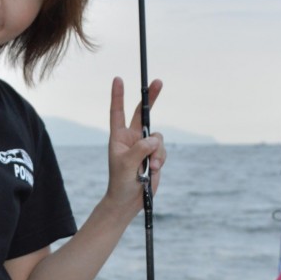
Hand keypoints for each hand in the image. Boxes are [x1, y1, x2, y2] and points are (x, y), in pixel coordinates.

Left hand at [107, 76, 165, 211]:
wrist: (128, 200)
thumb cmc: (120, 181)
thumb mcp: (127, 164)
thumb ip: (140, 148)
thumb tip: (155, 139)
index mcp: (118, 136)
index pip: (117, 112)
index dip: (118, 95)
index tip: (118, 79)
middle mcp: (132, 137)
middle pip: (142, 113)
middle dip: (151, 97)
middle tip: (158, 81)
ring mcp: (144, 146)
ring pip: (158, 137)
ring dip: (157, 152)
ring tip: (150, 167)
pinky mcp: (154, 155)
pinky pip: (163, 150)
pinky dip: (161, 159)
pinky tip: (153, 171)